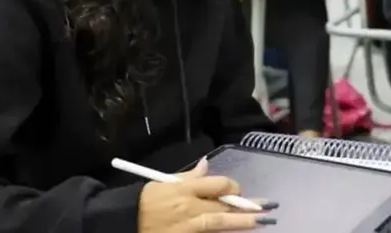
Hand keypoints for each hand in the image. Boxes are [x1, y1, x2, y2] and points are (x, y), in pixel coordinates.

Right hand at [138, 158, 266, 231]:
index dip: (231, 186)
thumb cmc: (145, 202)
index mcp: (184, 189)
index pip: (217, 184)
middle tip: (266, 208)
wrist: (124, 223)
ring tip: (260, 222)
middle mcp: (189, 206)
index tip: (237, 190)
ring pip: (219, 223)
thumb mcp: (164, 183)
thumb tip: (206, 164)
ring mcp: (188, 225)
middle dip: (245, 207)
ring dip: (241, 222)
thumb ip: (188, 177)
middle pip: (223, 205)